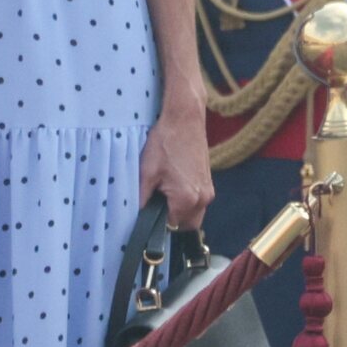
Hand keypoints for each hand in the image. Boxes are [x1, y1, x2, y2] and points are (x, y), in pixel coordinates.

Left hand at [139, 98, 213, 230]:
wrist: (185, 118)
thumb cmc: (166, 142)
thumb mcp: (147, 171)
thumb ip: (142, 198)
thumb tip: (136, 215)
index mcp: (187, 200)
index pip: (171, 227)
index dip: (158, 222)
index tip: (149, 211)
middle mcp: (203, 199)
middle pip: (186, 225)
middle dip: (171, 220)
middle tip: (156, 203)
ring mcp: (209, 190)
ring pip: (193, 214)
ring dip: (180, 210)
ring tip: (164, 190)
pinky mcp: (209, 182)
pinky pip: (198, 201)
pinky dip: (186, 200)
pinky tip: (174, 183)